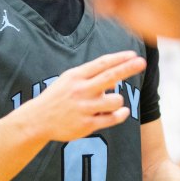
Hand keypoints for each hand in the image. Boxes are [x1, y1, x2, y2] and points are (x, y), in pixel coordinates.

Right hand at [20, 51, 146, 142]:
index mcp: (76, 76)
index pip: (102, 64)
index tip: (134, 55)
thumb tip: (117, 79)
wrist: (37, 120)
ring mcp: (84, 108)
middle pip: (110, 77)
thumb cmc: (58, 97)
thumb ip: (91, 77)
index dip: (119, 58)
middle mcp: (81, 90)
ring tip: (108, 102)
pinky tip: (122, 112)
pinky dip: (121, 114)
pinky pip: (112, 118)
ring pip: (115, 100)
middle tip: (142, 62)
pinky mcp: (87, 125)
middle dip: (127, 68)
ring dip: (117, 100)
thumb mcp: (69, 80)